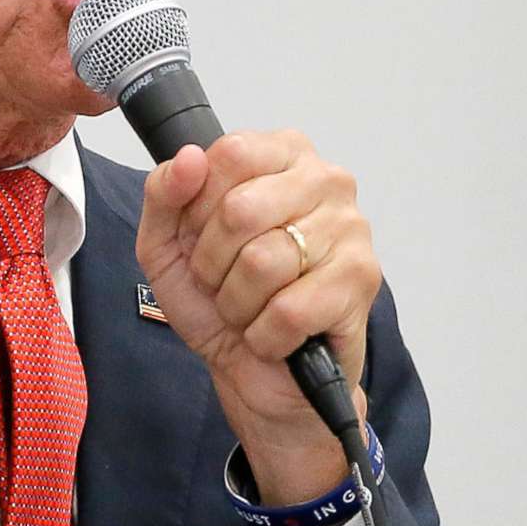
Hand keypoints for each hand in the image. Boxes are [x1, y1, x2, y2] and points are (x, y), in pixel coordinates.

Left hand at [136, 131, 379, 515]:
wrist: (255, 372)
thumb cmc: (219, 299)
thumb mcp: (168, 244)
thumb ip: (164, 194)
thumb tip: (189, 159)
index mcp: (282, 154)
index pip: (230, 154)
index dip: (198, 208)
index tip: (202, 236)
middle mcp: (327, 180)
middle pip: (241, 208)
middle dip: (213, 262)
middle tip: (225, 281)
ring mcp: (352, 228)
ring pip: (263, 263)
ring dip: (237, 302)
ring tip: (250, 307)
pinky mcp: (362, 281)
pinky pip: (288, 310)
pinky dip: (264, 335)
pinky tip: (274, 333)